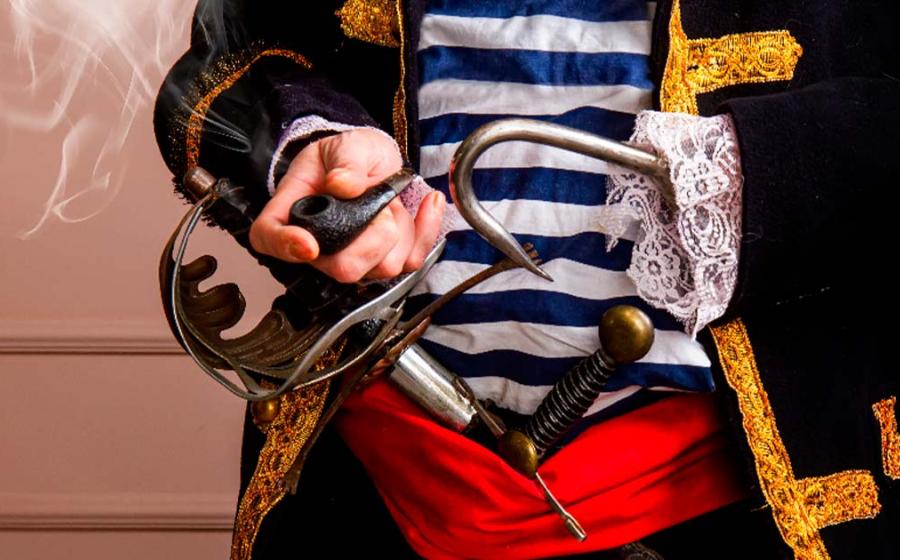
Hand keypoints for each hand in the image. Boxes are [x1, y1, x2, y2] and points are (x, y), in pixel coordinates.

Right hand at [249, 129, 445, 281]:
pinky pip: (411, 261)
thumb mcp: (345, 145)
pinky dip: (425, 231)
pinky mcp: (385, 259)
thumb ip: (345, 160)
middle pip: (341, 268)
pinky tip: (427, 204)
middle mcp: (320, 246)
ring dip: (399, 228)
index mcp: (293, 213)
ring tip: (393, 200)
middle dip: (372, 236)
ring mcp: (354, 258)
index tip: (308, 245)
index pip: (271, 239)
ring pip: (381, 268)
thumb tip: (342, 184)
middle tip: (379, 204)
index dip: (286, 246)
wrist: (375, 161)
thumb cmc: (348, 155)